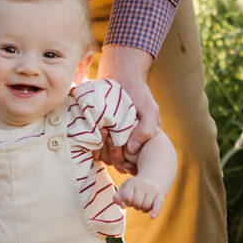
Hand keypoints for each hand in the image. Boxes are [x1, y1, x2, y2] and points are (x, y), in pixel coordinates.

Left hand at [96, 44, 158, 174]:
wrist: (121, 77)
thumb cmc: (138, 93)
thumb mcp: (149, 109)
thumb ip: (147, 129)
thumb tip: (132, 150)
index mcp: (144, 144)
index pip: (136, 165)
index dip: (129, 164)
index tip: (123, 150)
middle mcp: (130, 147)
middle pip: (120, 164)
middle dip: (114, 153)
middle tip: (108, 134)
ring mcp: (115, 143)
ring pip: (107, 159)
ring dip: (103, 149)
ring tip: (101, 130)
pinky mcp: (101, 137)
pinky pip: (96, 152)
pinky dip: (94, 146)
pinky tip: (94, 133)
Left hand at [116, 175, 164, 217]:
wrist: (151, 181)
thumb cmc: (133, 189)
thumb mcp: (124, 190)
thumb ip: (117, 198)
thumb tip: (122, 205)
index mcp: (133, 182)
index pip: (127, 198)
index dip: (127, 202)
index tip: (129, 199)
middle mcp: (143, 184)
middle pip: (137, 203)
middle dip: (136, 205)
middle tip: (138, 201)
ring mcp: (152, 189)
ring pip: (146, 206)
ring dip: (143, 208)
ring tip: (144, 202)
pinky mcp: (160, 195)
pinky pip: (158, 205)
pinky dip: (155, 211)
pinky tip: (153, 217)